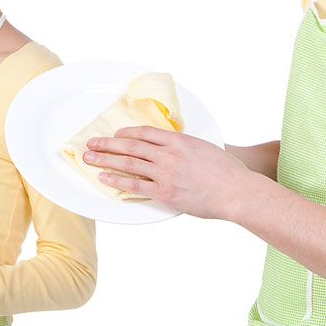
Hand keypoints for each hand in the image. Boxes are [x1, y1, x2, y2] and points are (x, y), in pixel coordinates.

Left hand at [84, 127, 256, 219]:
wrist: (236, 191)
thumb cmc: (226, 171)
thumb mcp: (204, 148)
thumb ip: (184, 147)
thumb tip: (171, 148)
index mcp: (179, 140)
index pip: (144, 132)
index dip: (126, 133)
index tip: (115, 135)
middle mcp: (169, 154)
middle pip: (130, 145)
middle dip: (107, 144)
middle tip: (90, 144)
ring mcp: (165, 173)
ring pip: (128, 163)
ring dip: (105, 160)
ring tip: (89, 159)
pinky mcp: (165, 193)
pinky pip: (134, 185)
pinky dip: (117, 181)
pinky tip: (104, 179)